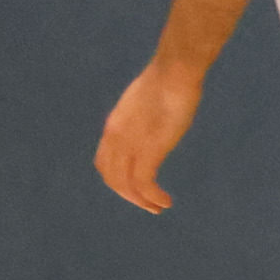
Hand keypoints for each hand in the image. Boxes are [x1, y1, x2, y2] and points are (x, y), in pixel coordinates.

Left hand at [95, 56, 204, 210]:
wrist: (174, 71)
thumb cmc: (170, 78)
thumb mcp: (149, 97)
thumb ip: (146, 112)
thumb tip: (158, 110)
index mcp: (114, 126)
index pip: (105, 162)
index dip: (116, 179)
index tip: (135, 185)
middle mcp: (116, 139)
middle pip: (112, 178)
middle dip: (128, 195)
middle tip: (147, 204)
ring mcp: (130, 145)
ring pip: (126, 186)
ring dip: (141, 201)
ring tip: (158, 208)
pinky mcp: (148, 150)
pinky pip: (144, 184)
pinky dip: (152, 197)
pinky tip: (165, 202)